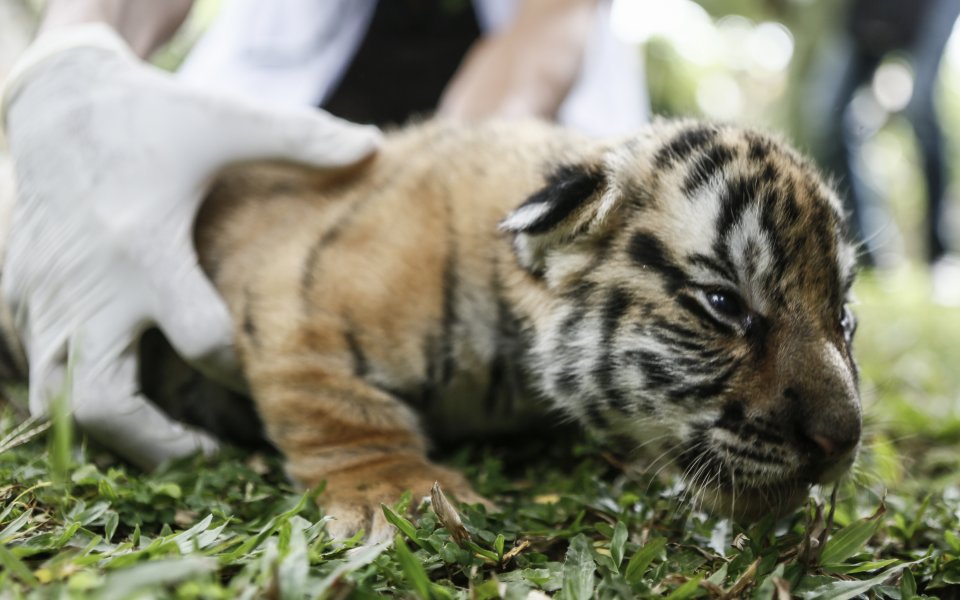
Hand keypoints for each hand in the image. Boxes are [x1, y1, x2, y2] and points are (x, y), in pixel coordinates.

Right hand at [0, 24, 379, 468]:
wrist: (55, 97)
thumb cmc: (152, 114)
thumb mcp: (227, 120)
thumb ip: (302, 137)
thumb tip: (376, 143)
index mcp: (145, 245)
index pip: (202, 340)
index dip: (245, 368)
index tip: (274, 369)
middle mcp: (89, 283)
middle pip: (105, 403)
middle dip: (158, 444)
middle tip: (205, 454)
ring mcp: (47, 294)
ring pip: (57, 403)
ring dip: (111, 434)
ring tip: (165, 441)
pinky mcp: (21, 293)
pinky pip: (38, 370)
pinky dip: (76, 396)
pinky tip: (126, 391)